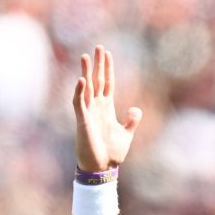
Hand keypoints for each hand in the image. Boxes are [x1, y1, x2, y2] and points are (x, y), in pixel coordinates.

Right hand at [72, 45, 142, 171]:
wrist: (102, 168)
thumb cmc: (111, 153)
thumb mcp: (126, 134)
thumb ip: (132, 121)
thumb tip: (136, 109)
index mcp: (107, 108)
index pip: (107, 83)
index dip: (108, 69)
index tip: (107, 53)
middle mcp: (97, 107)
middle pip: (97, 80)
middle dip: (98, 64)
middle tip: (98, 47)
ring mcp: (89, 112)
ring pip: (86, 87)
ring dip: (86, 72)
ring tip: (86, 56)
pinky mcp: (83, 120)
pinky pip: (79, 103)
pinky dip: (79, 91)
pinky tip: (81, 79)